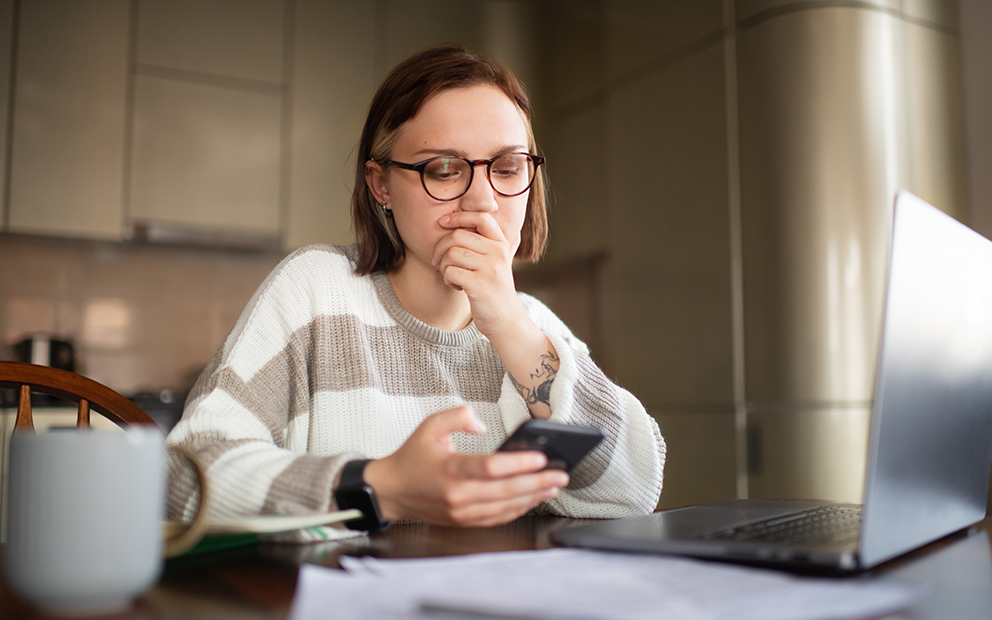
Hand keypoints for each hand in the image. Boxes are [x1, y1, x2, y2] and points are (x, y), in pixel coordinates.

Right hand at [363, 406, 568, 526]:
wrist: (391, 491)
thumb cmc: (412, 457)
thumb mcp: (429, 426)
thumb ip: (457, 416)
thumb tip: (481, 424)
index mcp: (450, 470)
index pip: (490, 468)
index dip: (517, 463)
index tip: (540, 458)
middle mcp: (457, 495)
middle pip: (505, 491)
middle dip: (537, 483)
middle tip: (560, 475)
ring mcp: (461, 512)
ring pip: (505, 507)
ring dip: (532, 498)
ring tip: (553, 487)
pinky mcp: (464, 521)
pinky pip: (497, 517)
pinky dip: (518, 509)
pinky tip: (532, 499)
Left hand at [432, 211, 523, 339]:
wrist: (506, 320)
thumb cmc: (494, 289)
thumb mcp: (495, 262)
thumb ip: (482, 243)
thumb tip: (455, 222)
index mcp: (501, 243)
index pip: (481, 217)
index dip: (458, 216)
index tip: (443, 222)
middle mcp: (498, 253)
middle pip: (458, 236)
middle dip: (441, 248)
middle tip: (439, 262)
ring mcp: (490, 269)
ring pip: (451, 254)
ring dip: (443, 266)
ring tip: (451, 276)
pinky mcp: (479, 285)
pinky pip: (450, 271)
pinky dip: (447, 279)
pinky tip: (456, 286)